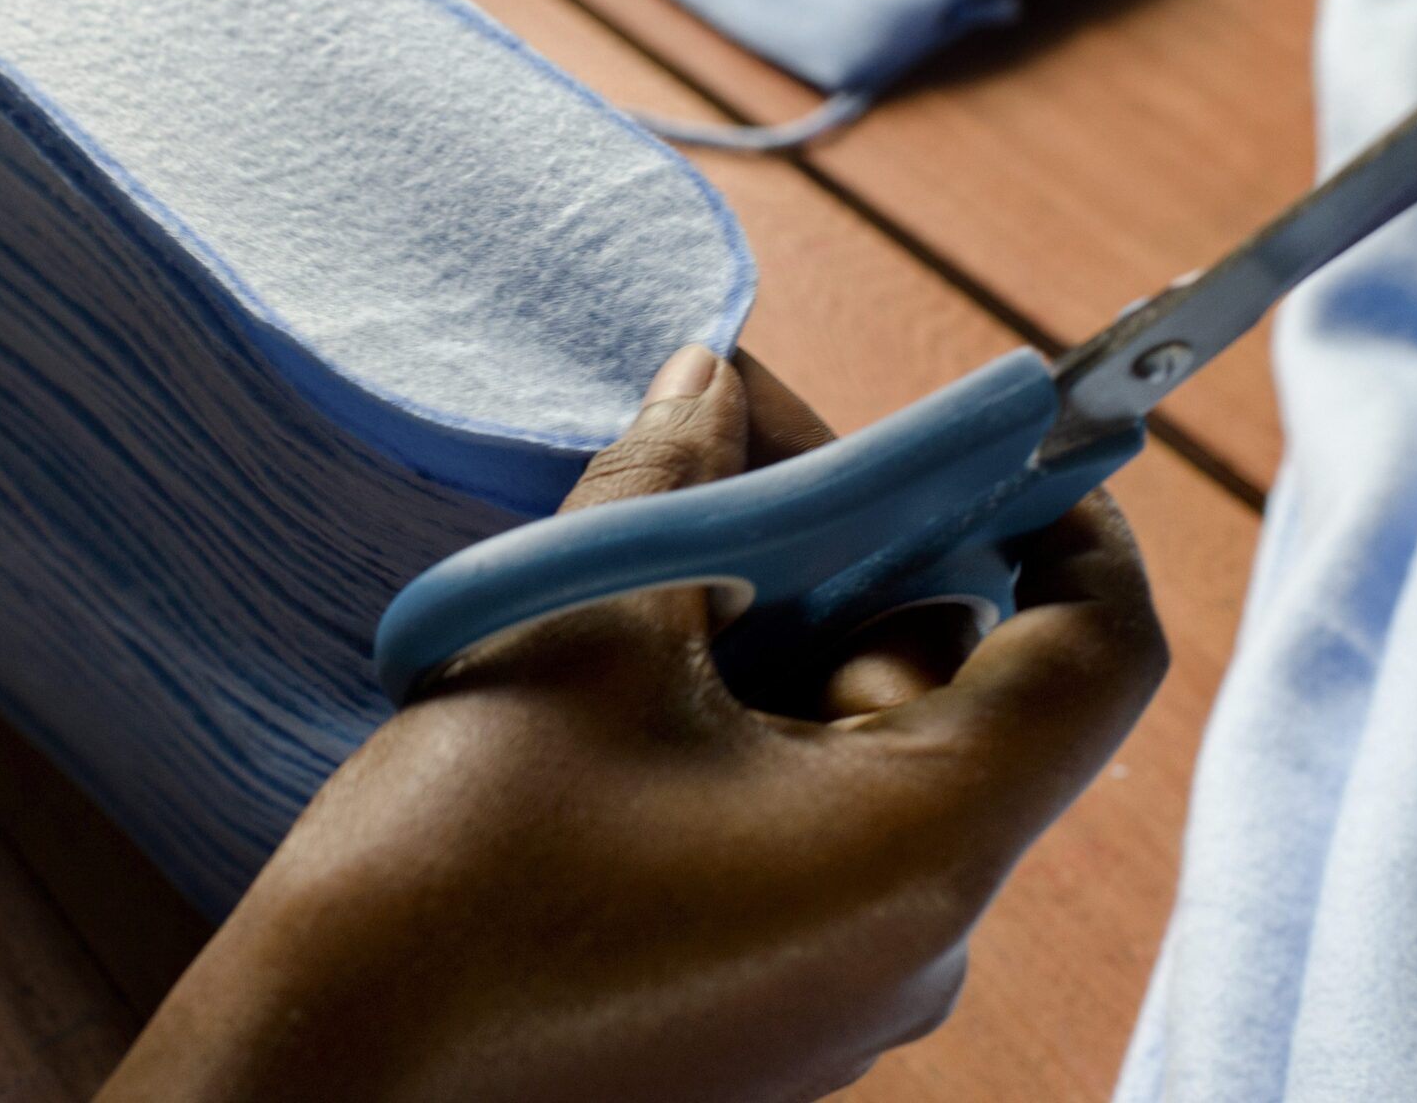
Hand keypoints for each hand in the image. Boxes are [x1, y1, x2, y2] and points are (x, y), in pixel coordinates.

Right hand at [112, 346, 1167, 1102]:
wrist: (319, 1090)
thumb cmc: (451, 889)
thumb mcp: (575, 643)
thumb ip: (674, 490)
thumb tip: (713, 384)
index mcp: (919, 852)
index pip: (1098, 656)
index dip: (1066, 517)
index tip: (986, 429)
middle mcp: (914, 939)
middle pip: (955, 682)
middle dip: (846, 549)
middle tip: (718, 452)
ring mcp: (837, 982)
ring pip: (861, 745)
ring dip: (769, 632)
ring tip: (628, 574)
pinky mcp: (762, 999)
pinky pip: (802, 820)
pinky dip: (737, 724)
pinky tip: (613, 682)